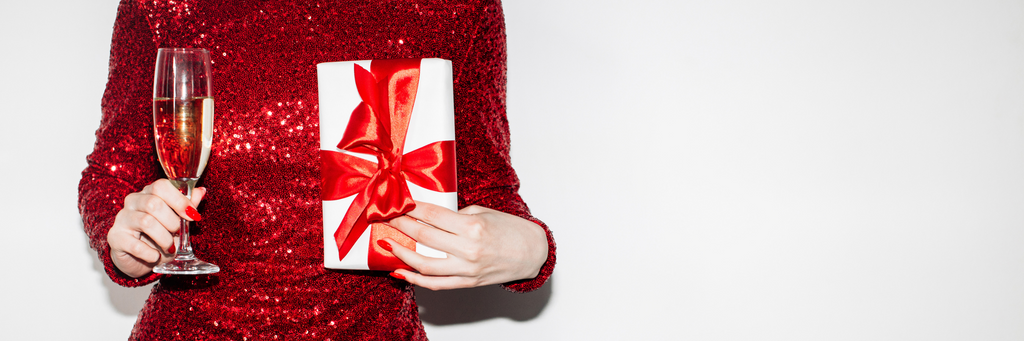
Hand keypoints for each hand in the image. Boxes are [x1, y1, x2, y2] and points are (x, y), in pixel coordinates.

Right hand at [107, 179, 205, 277]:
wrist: (137, 259)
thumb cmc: (158, 237)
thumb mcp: (176, 222)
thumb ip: (187, 207)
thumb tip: (200, 191)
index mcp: (148, 193)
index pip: (161, 186)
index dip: (180, 200)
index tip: (193, 216)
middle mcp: (133, 202)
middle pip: (153, 203)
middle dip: (173, 222)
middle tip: (178, 233)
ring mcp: (122, 219)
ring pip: (146, 222)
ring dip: (164, 238)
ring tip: (170, 247)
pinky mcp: (115, 238)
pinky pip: (136, 245)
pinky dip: (151, 253)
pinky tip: (155, 256)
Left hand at [383, 202, 547, 289]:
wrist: (532, 253)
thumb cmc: (510, 229)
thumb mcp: (484, 213)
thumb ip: (456, 215)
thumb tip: (429, 217)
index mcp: (472, 226)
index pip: (432, 215)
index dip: (411, 208)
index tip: (397, 203)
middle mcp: (468, 249)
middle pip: (423, 236)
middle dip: (400, 225)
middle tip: (386, 218)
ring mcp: (467, 269)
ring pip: (424, 264)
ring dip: (401, 253)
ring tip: (387, 244)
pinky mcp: (467, 282)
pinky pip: (435, 284)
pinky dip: (414, 279)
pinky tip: (400, 272)